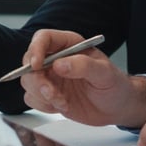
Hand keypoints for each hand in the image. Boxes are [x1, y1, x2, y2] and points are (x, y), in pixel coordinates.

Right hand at [19, 30, 145, 127]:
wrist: (117, 107)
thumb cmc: (115, 85)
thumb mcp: (105, 73)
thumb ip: (84, 66)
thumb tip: (59, 65)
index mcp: (69, 45)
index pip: (43, 38)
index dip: (36, 49)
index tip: (36, 65)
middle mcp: (56, 59)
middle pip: (29, 61)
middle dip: (37, 80)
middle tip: (52, 93)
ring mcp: (51, 77)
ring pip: (28, 82)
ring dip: (41, 95)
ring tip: (63, 101)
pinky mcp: (48, 95)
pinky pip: (32, 98)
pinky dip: (43, 105)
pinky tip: (62, 105)